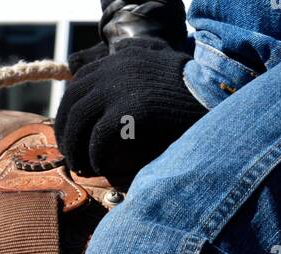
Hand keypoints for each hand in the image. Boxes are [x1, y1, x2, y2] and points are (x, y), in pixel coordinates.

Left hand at [55, 39, 204, 188]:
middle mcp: (116, 68)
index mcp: (121, 59)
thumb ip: (132, 78)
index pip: (78, 83)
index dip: (69, 112)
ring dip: (76, 148)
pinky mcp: (131, 109)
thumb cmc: (187, 95)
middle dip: (66, 133)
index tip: (70, 135)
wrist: (213, 98)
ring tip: (83, 168)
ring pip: (80, 120)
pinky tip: (100, 167)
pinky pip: (99, 137)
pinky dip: (95, 155)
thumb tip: (106, 101)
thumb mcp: (155, 73)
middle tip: (71, 158)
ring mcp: (122, 87)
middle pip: (73, 102)